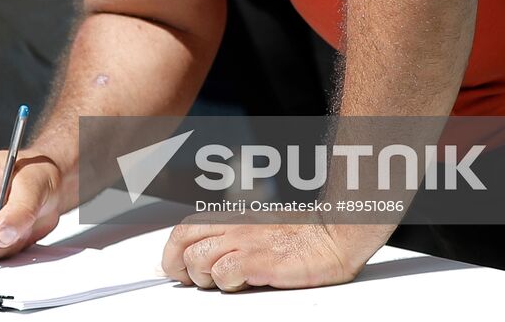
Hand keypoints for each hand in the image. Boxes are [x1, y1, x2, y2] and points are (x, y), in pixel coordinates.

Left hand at [161, 221, 386, 291]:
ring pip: (198, 259)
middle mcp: (234, 227)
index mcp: (231, 219)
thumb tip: (204, 261)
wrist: (332, 237)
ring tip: (224, 283)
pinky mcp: (260, 260)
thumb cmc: (300, 239)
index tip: (173, 270)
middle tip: (188, 280)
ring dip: (204, 278)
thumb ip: (231, 241)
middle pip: (183, 240)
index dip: (171, 252)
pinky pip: (225, 272)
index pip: (185, 229)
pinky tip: (242, 284)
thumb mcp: (257, 234)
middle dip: (177, 265)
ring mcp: (246, 242)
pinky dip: (226, 283)